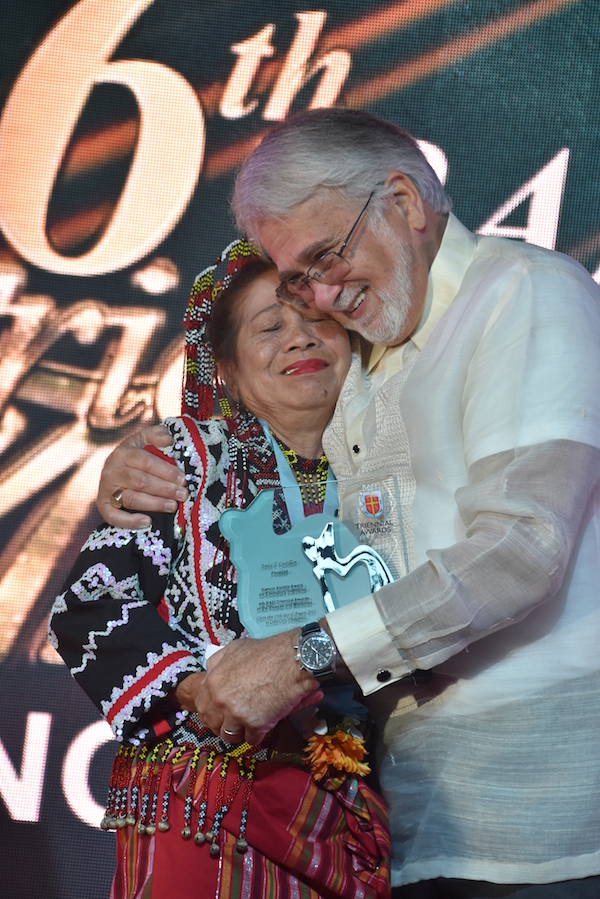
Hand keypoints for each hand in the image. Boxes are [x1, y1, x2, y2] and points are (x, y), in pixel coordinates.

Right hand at [97, 425, 187, 527]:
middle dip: (165, 489)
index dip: (166, 471)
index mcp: (124, 452)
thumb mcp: (146, 439)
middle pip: (141, 482)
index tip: (183, 479)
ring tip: (173, 506)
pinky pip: (113, 516)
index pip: (147, 462)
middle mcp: (112, 470)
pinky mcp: (103, 504)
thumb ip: (157, 435)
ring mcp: (106, 488)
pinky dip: (129, 521)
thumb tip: (168, 441)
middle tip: (183, 495)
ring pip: (131, 498)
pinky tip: (147, 522)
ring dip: (154, 504)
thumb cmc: (138, 453)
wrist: (116, 467)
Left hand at [194, 631, 322, 744]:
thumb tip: (210, 672)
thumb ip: (217, 663)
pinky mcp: (256, 725)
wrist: (293, 660)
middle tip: (233, 720)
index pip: (201, 705)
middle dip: (222, 723)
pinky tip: (264, 723)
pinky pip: (251, 739)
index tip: (218, 712)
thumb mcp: (234, 649)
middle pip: (212, 723)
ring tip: (248, 724)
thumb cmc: (266, 651)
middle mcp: (221, 700)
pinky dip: (257, 734)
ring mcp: (237, 714)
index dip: (210, 710)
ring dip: (239, 731)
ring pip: (229, 735)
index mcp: (213, 681)